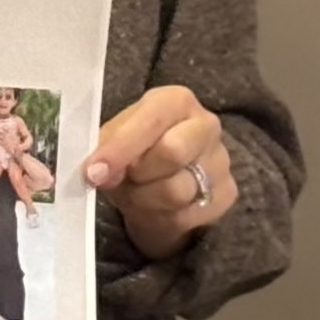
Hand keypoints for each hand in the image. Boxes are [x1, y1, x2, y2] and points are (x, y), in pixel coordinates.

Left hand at [79, 85, 231, 261]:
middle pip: (172, 152)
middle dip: (137, 174)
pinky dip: (159, 218)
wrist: (162, 184)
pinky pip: (184, 217)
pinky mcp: (226, 194)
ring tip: (137, 193)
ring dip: (144, 199)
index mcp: (176, 101)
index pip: (151, 120)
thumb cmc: (135, 154)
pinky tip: (154, 208)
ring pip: (176, 191)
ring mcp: (220, 161)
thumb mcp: (114, 141)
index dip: (120, 147)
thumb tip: (98, 172)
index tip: (93, 172)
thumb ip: (105, 149)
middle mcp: (206, 125)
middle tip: (121, 180)